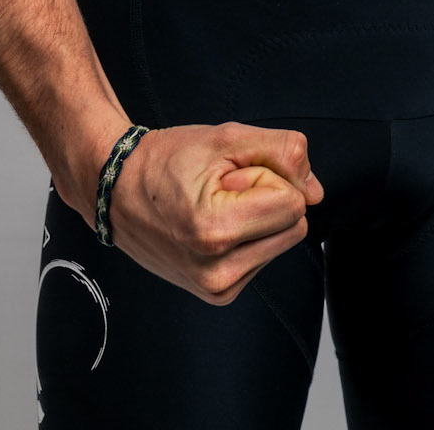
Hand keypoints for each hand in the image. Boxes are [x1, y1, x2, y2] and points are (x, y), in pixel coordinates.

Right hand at [103, 122, 323, 303]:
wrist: (118, 191)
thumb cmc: (166, 161)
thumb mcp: (226, 138)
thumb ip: (283, 153)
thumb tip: (316, 192)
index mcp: (216, 232)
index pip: (294, 203)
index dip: (268, 176)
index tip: (231, 175)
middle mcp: (217, 272)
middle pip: (293, 225)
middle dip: (267, 197)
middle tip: (222, 188)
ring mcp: (217, 289)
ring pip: (281, 241)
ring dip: (257, 217)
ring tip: (214, 205)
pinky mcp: (217, 295)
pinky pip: (263, 257)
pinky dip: (247, 235)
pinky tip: (213, 224)